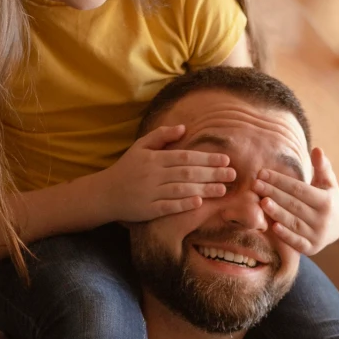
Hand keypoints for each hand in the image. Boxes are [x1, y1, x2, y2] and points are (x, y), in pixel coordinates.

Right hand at [95, 123, 235, 224]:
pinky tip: (199, 202)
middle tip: (232, 174)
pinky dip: (184, 204)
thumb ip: (161, 136)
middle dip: (212, 173)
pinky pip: (168, 206)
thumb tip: (184, 128)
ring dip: (204, 189)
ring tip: (223, 189)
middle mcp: (153, 175)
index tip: (225, 159)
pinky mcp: (148, 210)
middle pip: (187, 173)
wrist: (105, 193)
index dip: (206, 158)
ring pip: (181, 189)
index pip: (185, 157)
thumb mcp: (140, 147)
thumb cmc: (127, 169)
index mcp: (154, 158)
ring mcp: (150, 193)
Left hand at [254, 146, 338, 253]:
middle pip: (293, 204)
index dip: (280, 180)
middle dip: (273, 193)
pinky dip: (285, 235)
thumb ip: (322, 167)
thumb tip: (317, 149)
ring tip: (261, 201)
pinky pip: (296, 241)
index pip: (299, 189)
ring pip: (293, 222)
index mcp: (326, 201)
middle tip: (255, 184)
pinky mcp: (311, 248)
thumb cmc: (328, 198)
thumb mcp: (328, 182)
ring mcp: (317, 235)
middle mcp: (323, 219)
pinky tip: (272, 226)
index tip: (262, 172)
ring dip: (276, 213)